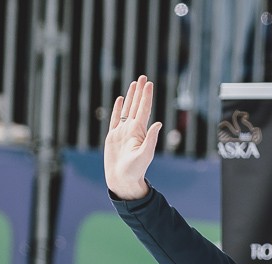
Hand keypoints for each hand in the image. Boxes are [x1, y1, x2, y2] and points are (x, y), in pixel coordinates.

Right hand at [104, 75, 161, 199]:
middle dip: (140, 92)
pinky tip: (121, 99)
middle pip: (137, 106)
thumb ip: (151, 139)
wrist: (122, 179)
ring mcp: (122, 131)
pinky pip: (115, 118)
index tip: (149, 83)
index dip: (146, 96)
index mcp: (139, 131)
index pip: (144, 109)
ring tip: (134, 84)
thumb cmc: (135, 170)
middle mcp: (132, 129)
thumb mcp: (145, 154)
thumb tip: (159, 123)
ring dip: (131, 96)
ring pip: (127, 109)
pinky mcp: (113, 136)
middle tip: (143, 77)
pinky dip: (118, 108)